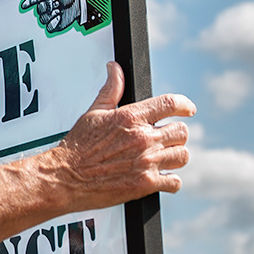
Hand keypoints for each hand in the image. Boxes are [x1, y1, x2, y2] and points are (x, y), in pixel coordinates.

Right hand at [20, 0, 80, 34]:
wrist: (79, 3)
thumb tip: (46, 7)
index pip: (33, 0)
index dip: (28, 3)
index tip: (23, 6)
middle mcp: (45, 7)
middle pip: (38, 11)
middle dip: (46, 8)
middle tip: (56, 5)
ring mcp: (49, 17)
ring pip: (42, 20)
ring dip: (51, 15)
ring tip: (59, 11)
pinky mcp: (54, 25)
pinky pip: (48, 28)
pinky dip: (54, 23)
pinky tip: (59, 18)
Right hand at [42, 62, 193, 208]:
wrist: (65, 178)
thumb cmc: (77, 147)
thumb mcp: (94, 112)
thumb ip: (111, 89)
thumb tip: (115, 69)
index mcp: (131, 117)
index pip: (171, 103)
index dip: (185, 105)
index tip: (188, 110)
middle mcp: (142, 138)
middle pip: (182, 131)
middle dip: (175, 135)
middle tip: (166, 139)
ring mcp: (146, 162)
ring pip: (182, 155)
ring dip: (175, 157)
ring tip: (164, 158)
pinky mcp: (145, 184)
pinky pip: (175, 182)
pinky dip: (171, 181)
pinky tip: (161, 178)